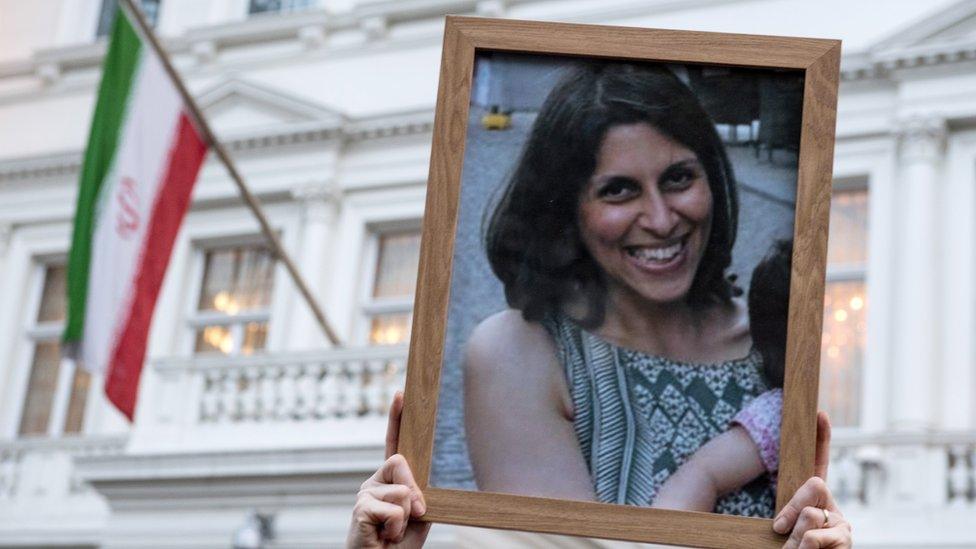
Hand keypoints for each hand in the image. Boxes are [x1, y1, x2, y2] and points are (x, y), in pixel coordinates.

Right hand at [347, 392, 430, 548]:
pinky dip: (397, 528)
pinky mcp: (360, 508)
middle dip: (414, 490)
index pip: (393, 444)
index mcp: (389, 481)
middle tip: (415, 514)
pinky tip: (384, 537)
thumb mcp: (418, 518)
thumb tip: (415, 491)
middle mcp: (374, 482)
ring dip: (406, 518)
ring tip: (392, 533)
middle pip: (401, 462)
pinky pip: (394, 510)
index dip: (396, 418)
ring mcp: (364, 493)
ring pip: (402, 491)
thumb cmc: (398, 546)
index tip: (401, 393)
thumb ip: (419, 498)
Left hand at [773, 412, 852, 548]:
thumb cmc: (792, 548)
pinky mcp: (846, 540)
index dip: (821, 438)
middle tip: (780, 529)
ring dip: (794, 538)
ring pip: (810, 515)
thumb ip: (786, 518)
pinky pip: (814, 537)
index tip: (819, 413)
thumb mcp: (784, 529)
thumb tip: (780, 525)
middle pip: (815, 485)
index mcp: (815, 500)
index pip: (819, 463)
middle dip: (792, 507)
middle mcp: (832, 507)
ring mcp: (842, 523)